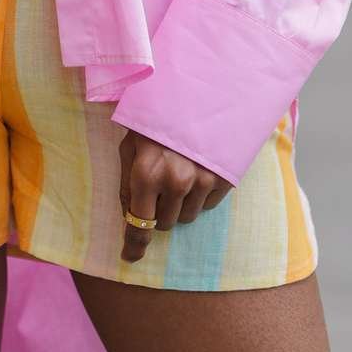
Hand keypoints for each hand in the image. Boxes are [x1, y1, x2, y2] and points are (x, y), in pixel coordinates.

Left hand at [115, 125, 232, 264]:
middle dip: (158, 211)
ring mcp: (202, 180)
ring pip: (187, 217)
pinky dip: (199, 196)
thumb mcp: (130, 146)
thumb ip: (127, 183)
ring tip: (178, 173)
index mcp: (146, 173)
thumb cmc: (154, 120)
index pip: (139, 225)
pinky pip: (208, 206)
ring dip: (179, 204)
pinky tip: (195, 171)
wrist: (195, 94)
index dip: (134, 245)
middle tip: (159, 185)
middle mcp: (176, 181)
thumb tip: (129, 217)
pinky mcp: (223, 178)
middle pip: (165, 225)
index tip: (130, 257)